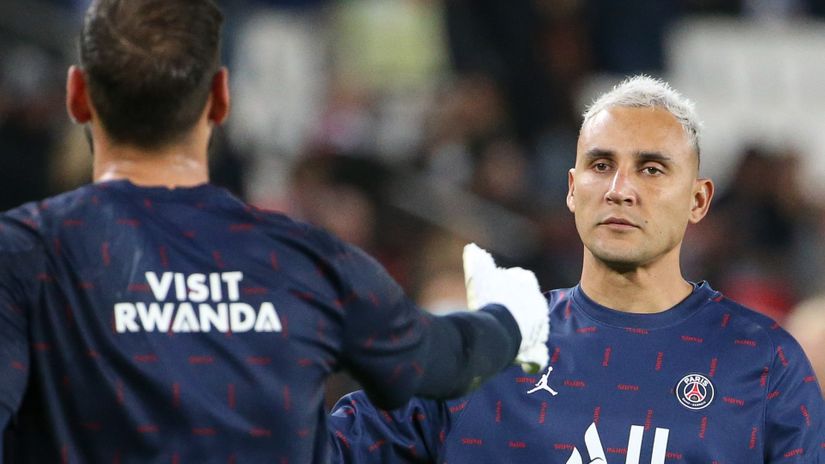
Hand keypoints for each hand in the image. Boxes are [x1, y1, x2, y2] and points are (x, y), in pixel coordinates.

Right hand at [463, 243, 548, 372]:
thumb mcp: (479, 275)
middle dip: (517, 308)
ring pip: (533, 327)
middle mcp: (538, 305)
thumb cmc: (488, 300)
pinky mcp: (536, 348)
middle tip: (497, 313)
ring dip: (522, 330)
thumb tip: (472, 248)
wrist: (498, 329)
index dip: (509, 284)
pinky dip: (532, 358)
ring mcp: (539, 328)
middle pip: (528, 304)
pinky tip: (522, 360)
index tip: (497, 289)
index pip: (523, 279)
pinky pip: (537, 355)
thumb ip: (476, 261)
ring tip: (504, 335)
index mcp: (528, 284)